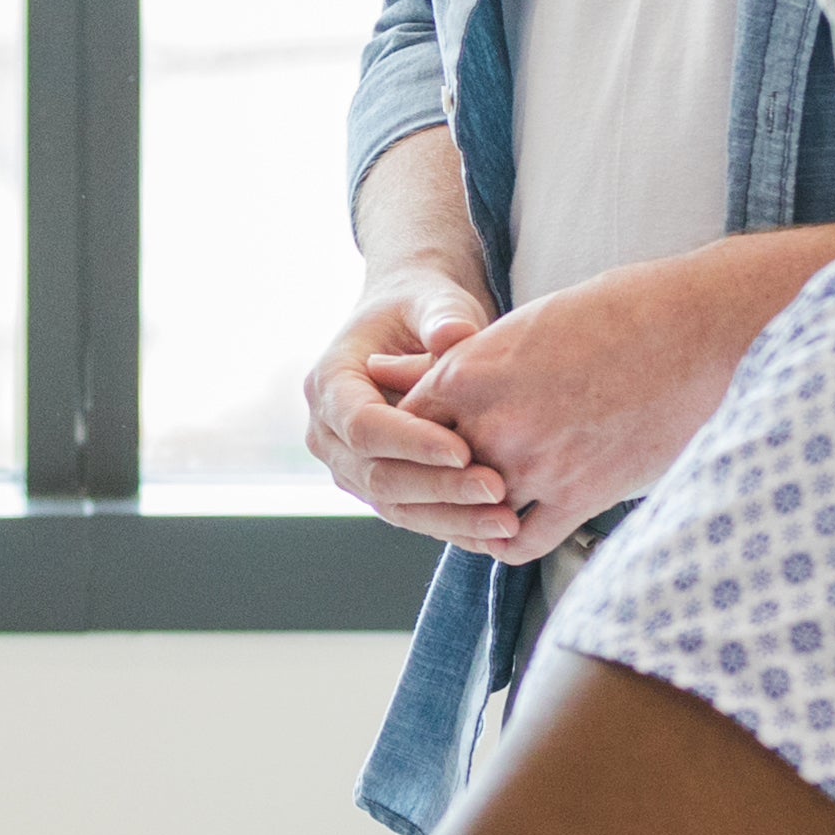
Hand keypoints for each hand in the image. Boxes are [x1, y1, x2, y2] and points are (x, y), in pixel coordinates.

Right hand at [307, 263, 509, 547]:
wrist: (412, 326)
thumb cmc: (419, 308)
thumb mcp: (430, 300)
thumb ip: (440, 314)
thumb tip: (452, 336)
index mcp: (328, 383)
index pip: (363, 425)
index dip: (411, 442)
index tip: (463, 449)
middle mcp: (328, 433)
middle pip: (377, 476)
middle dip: (439, 487)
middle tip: (496, 488)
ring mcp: (350, 467)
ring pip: (395, 507)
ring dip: (451, 519)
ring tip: (506, 522)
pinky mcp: (380, 488)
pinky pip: (414, 516)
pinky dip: (455, 526)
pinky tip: (500, 534)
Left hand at [394, 250, 758, 558]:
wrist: (696, 329)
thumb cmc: (615, 311)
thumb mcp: (521, 322)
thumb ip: (450, 357)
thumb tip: (381, 368)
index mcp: (469, 371)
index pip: (405, 426)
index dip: (411, 440)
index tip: (424, 443)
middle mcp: (493, 423)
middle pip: (434, 475)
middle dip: (435, 482)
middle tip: (443, 484)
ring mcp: (537, 464)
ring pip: (474, 514)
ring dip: (471, 515)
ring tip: (476, 508)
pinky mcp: (582, 495)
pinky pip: (519, 543)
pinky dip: (506, 542)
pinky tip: (510, 528)